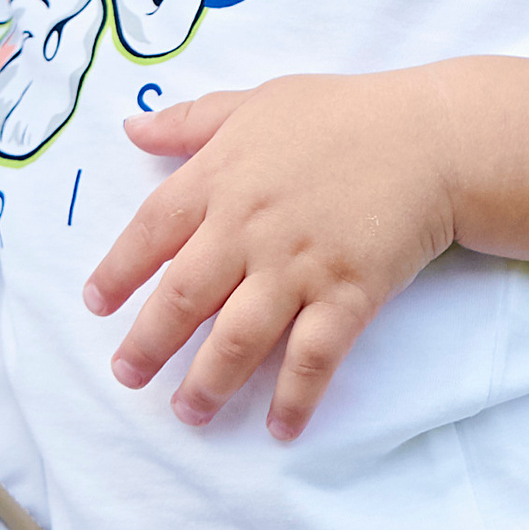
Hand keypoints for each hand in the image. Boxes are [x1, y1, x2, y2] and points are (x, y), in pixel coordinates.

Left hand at [86, 70, 462, 436]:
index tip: (96, 304)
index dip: (118, 271)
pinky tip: (280, 427)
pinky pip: (313, 357)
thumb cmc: (342, 114)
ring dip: (208, 382)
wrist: (431, 137)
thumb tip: (131, 128)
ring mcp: (298, 265)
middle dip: (149, 343)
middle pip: (184, 295)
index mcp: (221, 178)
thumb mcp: (257, 102)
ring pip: (238, 338)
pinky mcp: (348, 294)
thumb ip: (191, 121)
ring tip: (189, 412)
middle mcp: (249, 227)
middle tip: (127, 376)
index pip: (151, 231)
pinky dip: (294, 396)